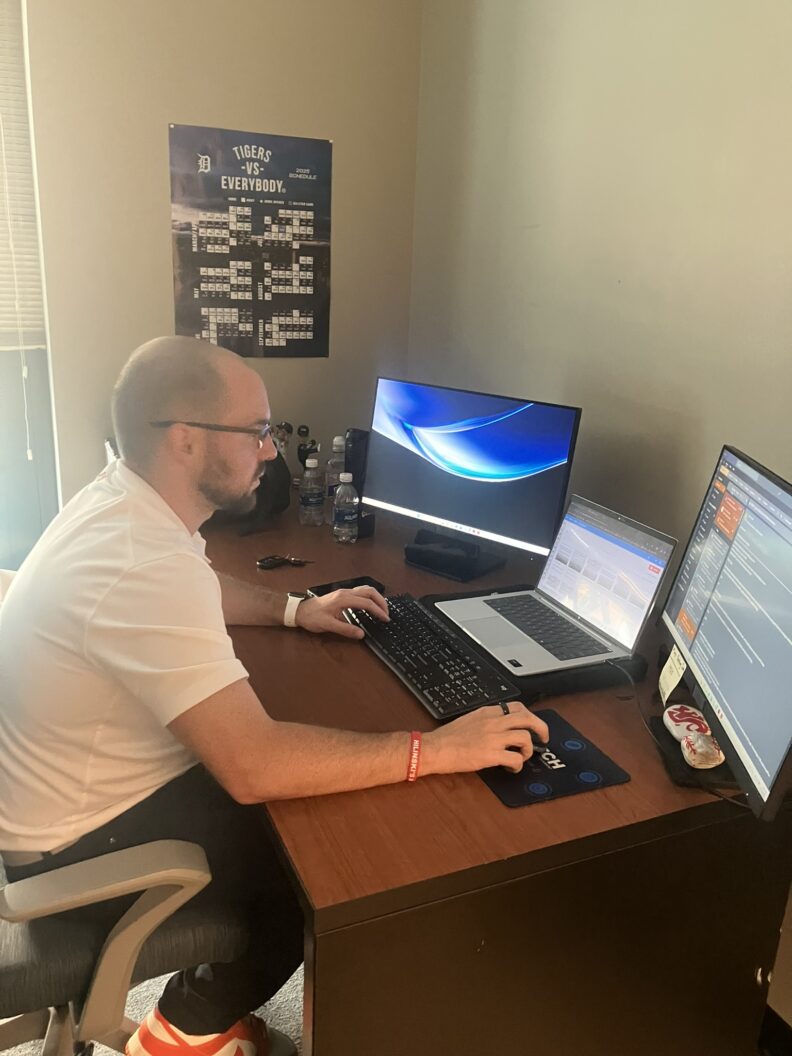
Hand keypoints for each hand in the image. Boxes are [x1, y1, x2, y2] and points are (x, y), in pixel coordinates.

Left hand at [295, 586, 388, 638]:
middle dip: (381, 601)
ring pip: (366, 589)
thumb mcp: (328, 625)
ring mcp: (344, 592)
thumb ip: (345, 629)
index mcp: (343, 599)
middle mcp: (345, 592)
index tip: (385, 619)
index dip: (378, 611)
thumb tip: (361, 634)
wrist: (299, 610)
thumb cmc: (312, 617)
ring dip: (376, 598)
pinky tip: (370, 606)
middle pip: (370, 591)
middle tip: (387, 614)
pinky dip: (370, 597)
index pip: (366, 602)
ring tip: (382, 610)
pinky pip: (361, 592)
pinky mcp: (342, 594)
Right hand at [423, 703, 549, 774]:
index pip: (517, 706)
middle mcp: (492, 722)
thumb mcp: (469, 719)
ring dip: (528, 749)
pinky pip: (515, 758)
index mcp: (487, 712)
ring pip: (525, 737)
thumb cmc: (447, 737)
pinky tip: (512, 767)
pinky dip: (518, 764)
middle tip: (543, 738)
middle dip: (541, 728)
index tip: (532, 724)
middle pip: (527, 718)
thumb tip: (500, 727)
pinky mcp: (491, 754)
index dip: (529, 715)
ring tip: (522, 756)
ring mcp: (493, 737)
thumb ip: (486, 720)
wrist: (435, 748)